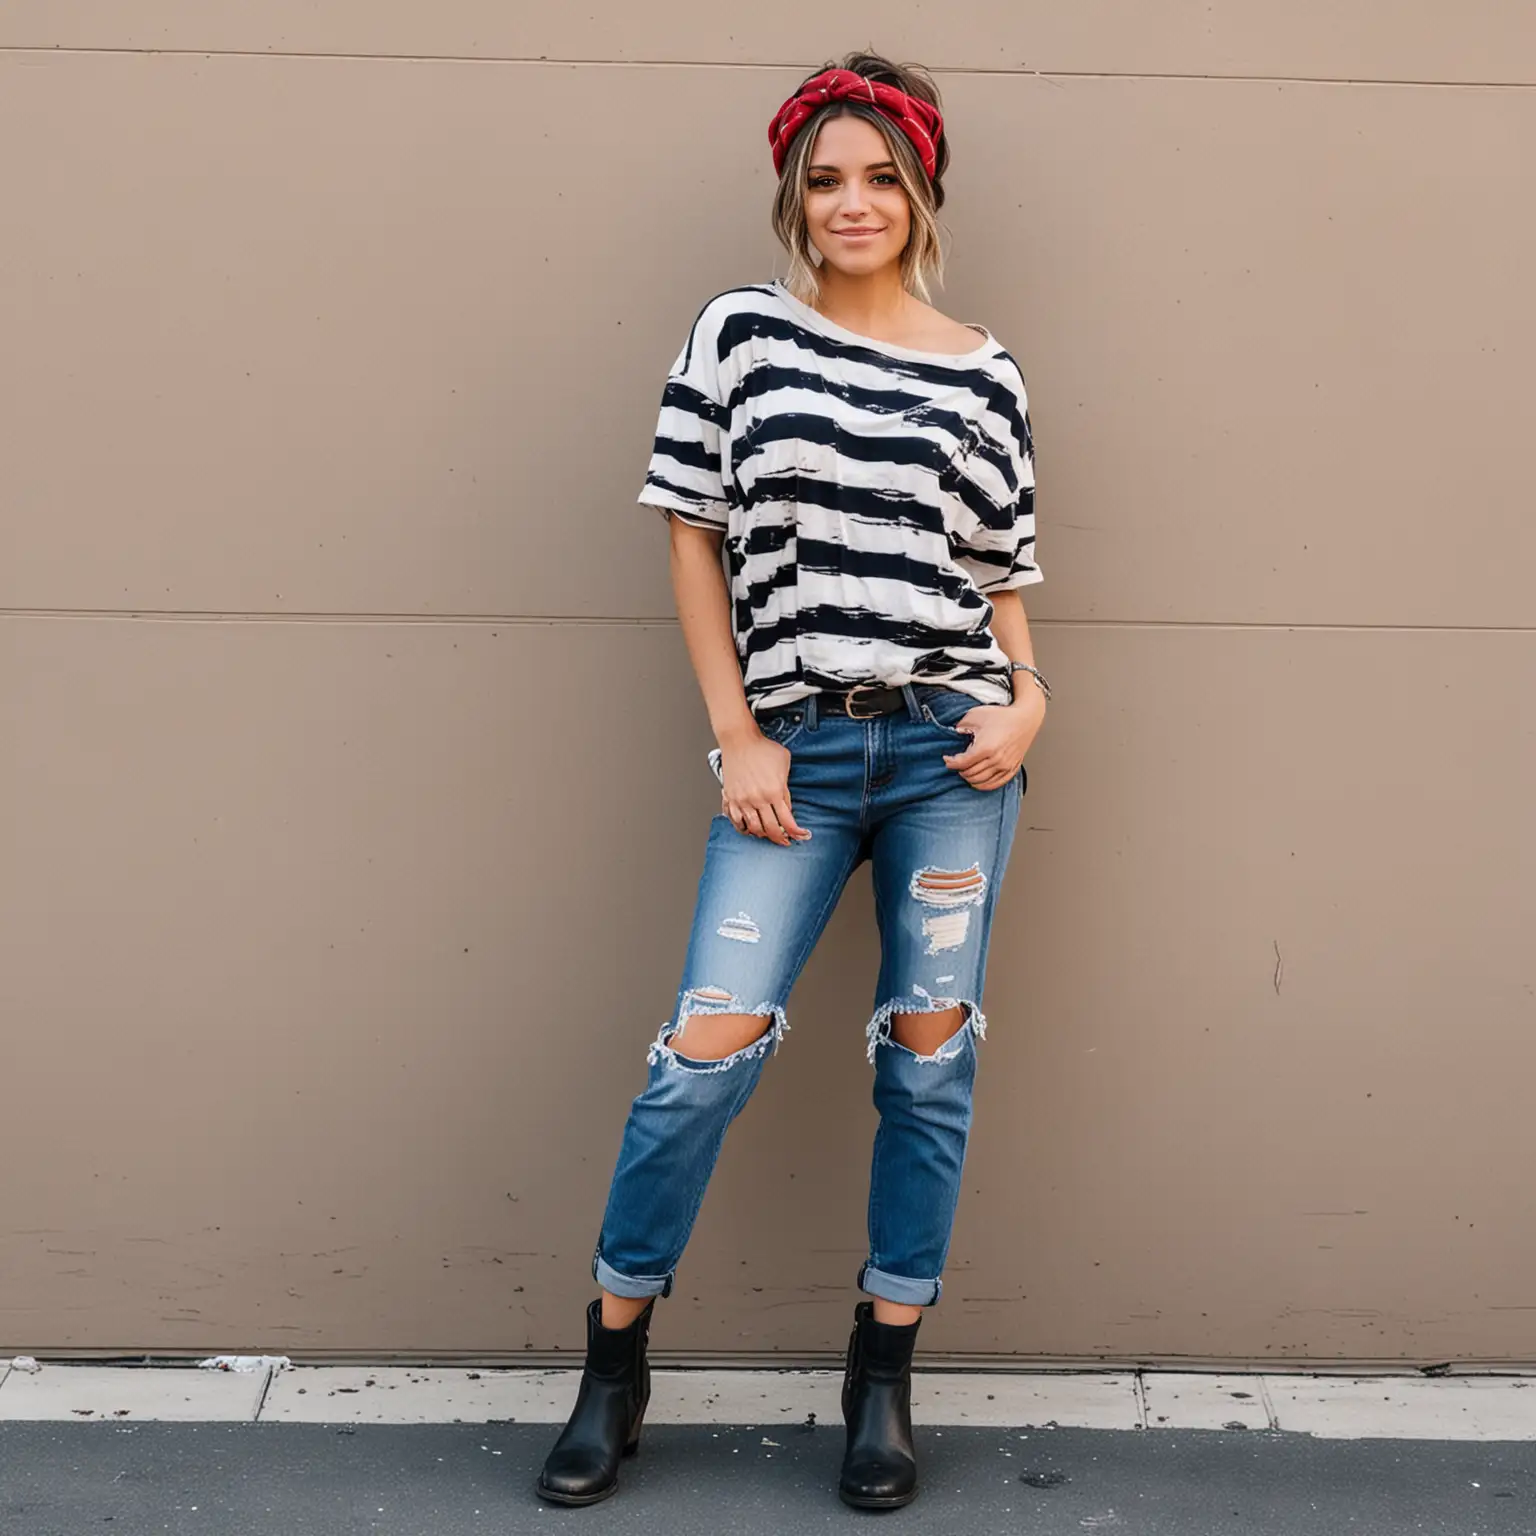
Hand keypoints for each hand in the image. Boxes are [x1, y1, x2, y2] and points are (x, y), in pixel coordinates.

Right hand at [718, 726, 811, 845]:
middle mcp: (758, 798)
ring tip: (769, 834)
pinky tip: (749, 829)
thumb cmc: (762, 748)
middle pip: (771, 829)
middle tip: (785, 841)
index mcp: (774, 790)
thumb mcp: (784, 764)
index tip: (801, 836)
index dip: (797, 832)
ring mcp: (743, 799)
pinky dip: (743, 828)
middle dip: (781, 839)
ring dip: (763, 835)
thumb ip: (786, 788)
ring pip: (754, 828)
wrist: (739, 740)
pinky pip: (736, 821)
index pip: (788, 821)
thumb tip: (786, 806)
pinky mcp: (731, 798)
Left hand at [941, 691, 1045, 790]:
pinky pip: (995, 784)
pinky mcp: (1012, 769)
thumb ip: (961, 726)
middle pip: (970, 774)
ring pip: (981, 781)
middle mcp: (996, 760)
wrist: (1025, 718)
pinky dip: (984, 785)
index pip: (962, 763)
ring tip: (965, 770)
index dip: (951, 762)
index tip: (948, 759)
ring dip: (969, 778)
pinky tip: (978, 781)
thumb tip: (954, 734)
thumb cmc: (1003, 716)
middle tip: (956, 763)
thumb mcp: (975, 715)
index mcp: (985, 747)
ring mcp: (1005, 766)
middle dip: (959, 770)